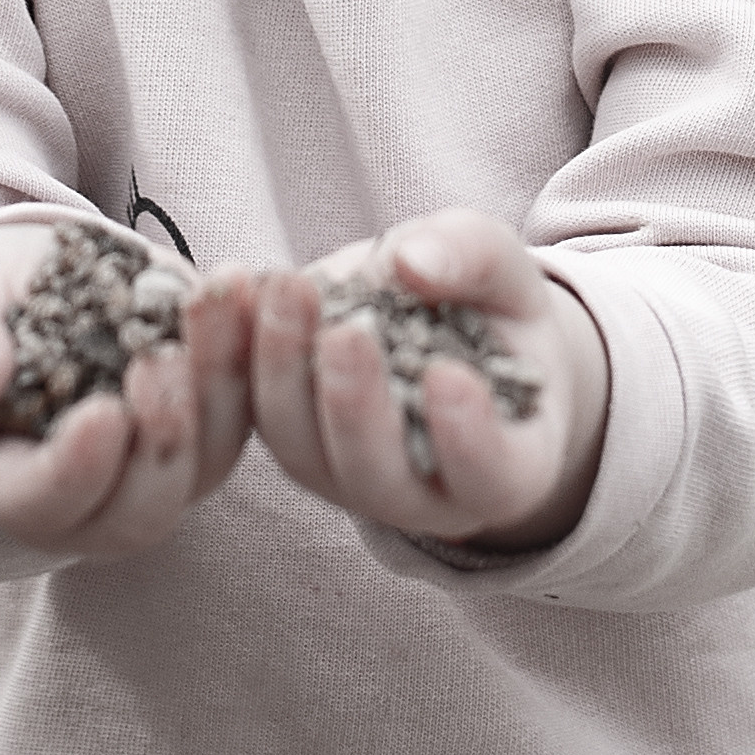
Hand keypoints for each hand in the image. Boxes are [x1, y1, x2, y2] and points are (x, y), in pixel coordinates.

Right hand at [0, 221, 254, 557]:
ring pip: (208, 464)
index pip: (41, 505)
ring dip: (221, 386)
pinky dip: (249, 352)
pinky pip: (243, 410)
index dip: (75, 470)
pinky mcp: (203, 422)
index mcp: (5, 486)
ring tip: (213, 297)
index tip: (102, 413)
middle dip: (161, 441)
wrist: (20, 292)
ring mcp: (153, 466)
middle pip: (140, 511)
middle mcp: (86, 501)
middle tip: (160, 358)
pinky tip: (247, 286)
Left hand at [252, 208, 608, 551]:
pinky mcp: (296, 444)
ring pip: (306, 455)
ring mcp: (350, 478)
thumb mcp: (504, 269)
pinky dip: (247, 359)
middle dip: (356, 406)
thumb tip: (411, 262)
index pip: (492, 476)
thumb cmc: (494, 309)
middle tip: (345, 330)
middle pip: (381, 477)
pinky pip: (261, 417)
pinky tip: (246, 293)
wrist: (446, 324)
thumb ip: (472, 258)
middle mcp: (427, 496)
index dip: (468, 439)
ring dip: (287, 376)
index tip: (446, 374)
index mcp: (508, 467)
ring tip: (287, 290)